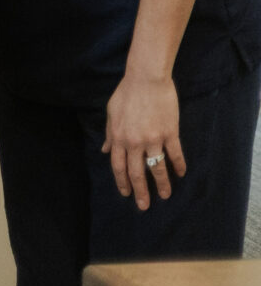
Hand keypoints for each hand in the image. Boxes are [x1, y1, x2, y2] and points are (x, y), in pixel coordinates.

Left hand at [102, 72, 183, 209]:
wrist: (146, 79)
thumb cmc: (126, 94)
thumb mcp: (111, 113)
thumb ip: (110, 134)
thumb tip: (104, 150)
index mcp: (119, 137)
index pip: (118, 166)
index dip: (121, 181)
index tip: (125, 194)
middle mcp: (134, 142)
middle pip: (137, 172)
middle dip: (140, 191)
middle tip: (144, 206)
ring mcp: (153, 139)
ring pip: (157, 168)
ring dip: (162, 184)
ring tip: (165, 196)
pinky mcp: (169, 133)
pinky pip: (175, 154)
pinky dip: (179, 166)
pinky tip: (182, 174)